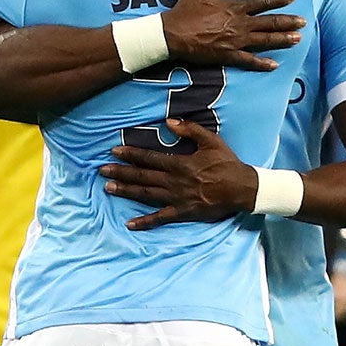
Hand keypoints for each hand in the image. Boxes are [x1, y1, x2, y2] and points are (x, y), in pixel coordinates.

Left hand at [102, 119, 259, 228]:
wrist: (243, 189)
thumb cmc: (228, 164)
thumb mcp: (211, 141)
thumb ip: (190, 130)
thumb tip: (168, 122)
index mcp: (180, 164)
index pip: (149, 158)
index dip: (130, 154)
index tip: (114, 151)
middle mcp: (174, 182)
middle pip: (142, 177)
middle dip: (121, 173)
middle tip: (102, 171)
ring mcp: (177, 199)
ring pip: (146, 195)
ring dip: (126, 191)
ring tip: (108, 188)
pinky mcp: (183, 213)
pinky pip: (161, 218)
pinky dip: (145, 222)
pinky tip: (130, 224)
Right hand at [161, 0, 304, 72]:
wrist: (172, 33)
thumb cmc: (185, 10)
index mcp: (234, 7)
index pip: (262, 2)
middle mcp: (239, 24)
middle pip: (269, 22)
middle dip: (287, 22)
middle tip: (303, 22)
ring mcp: (235, 41)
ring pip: (264, 41)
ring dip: (282, 40)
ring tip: (297, 39)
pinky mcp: (228, 55)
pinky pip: (248, 61)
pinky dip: (261, 64)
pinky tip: (274, 65)